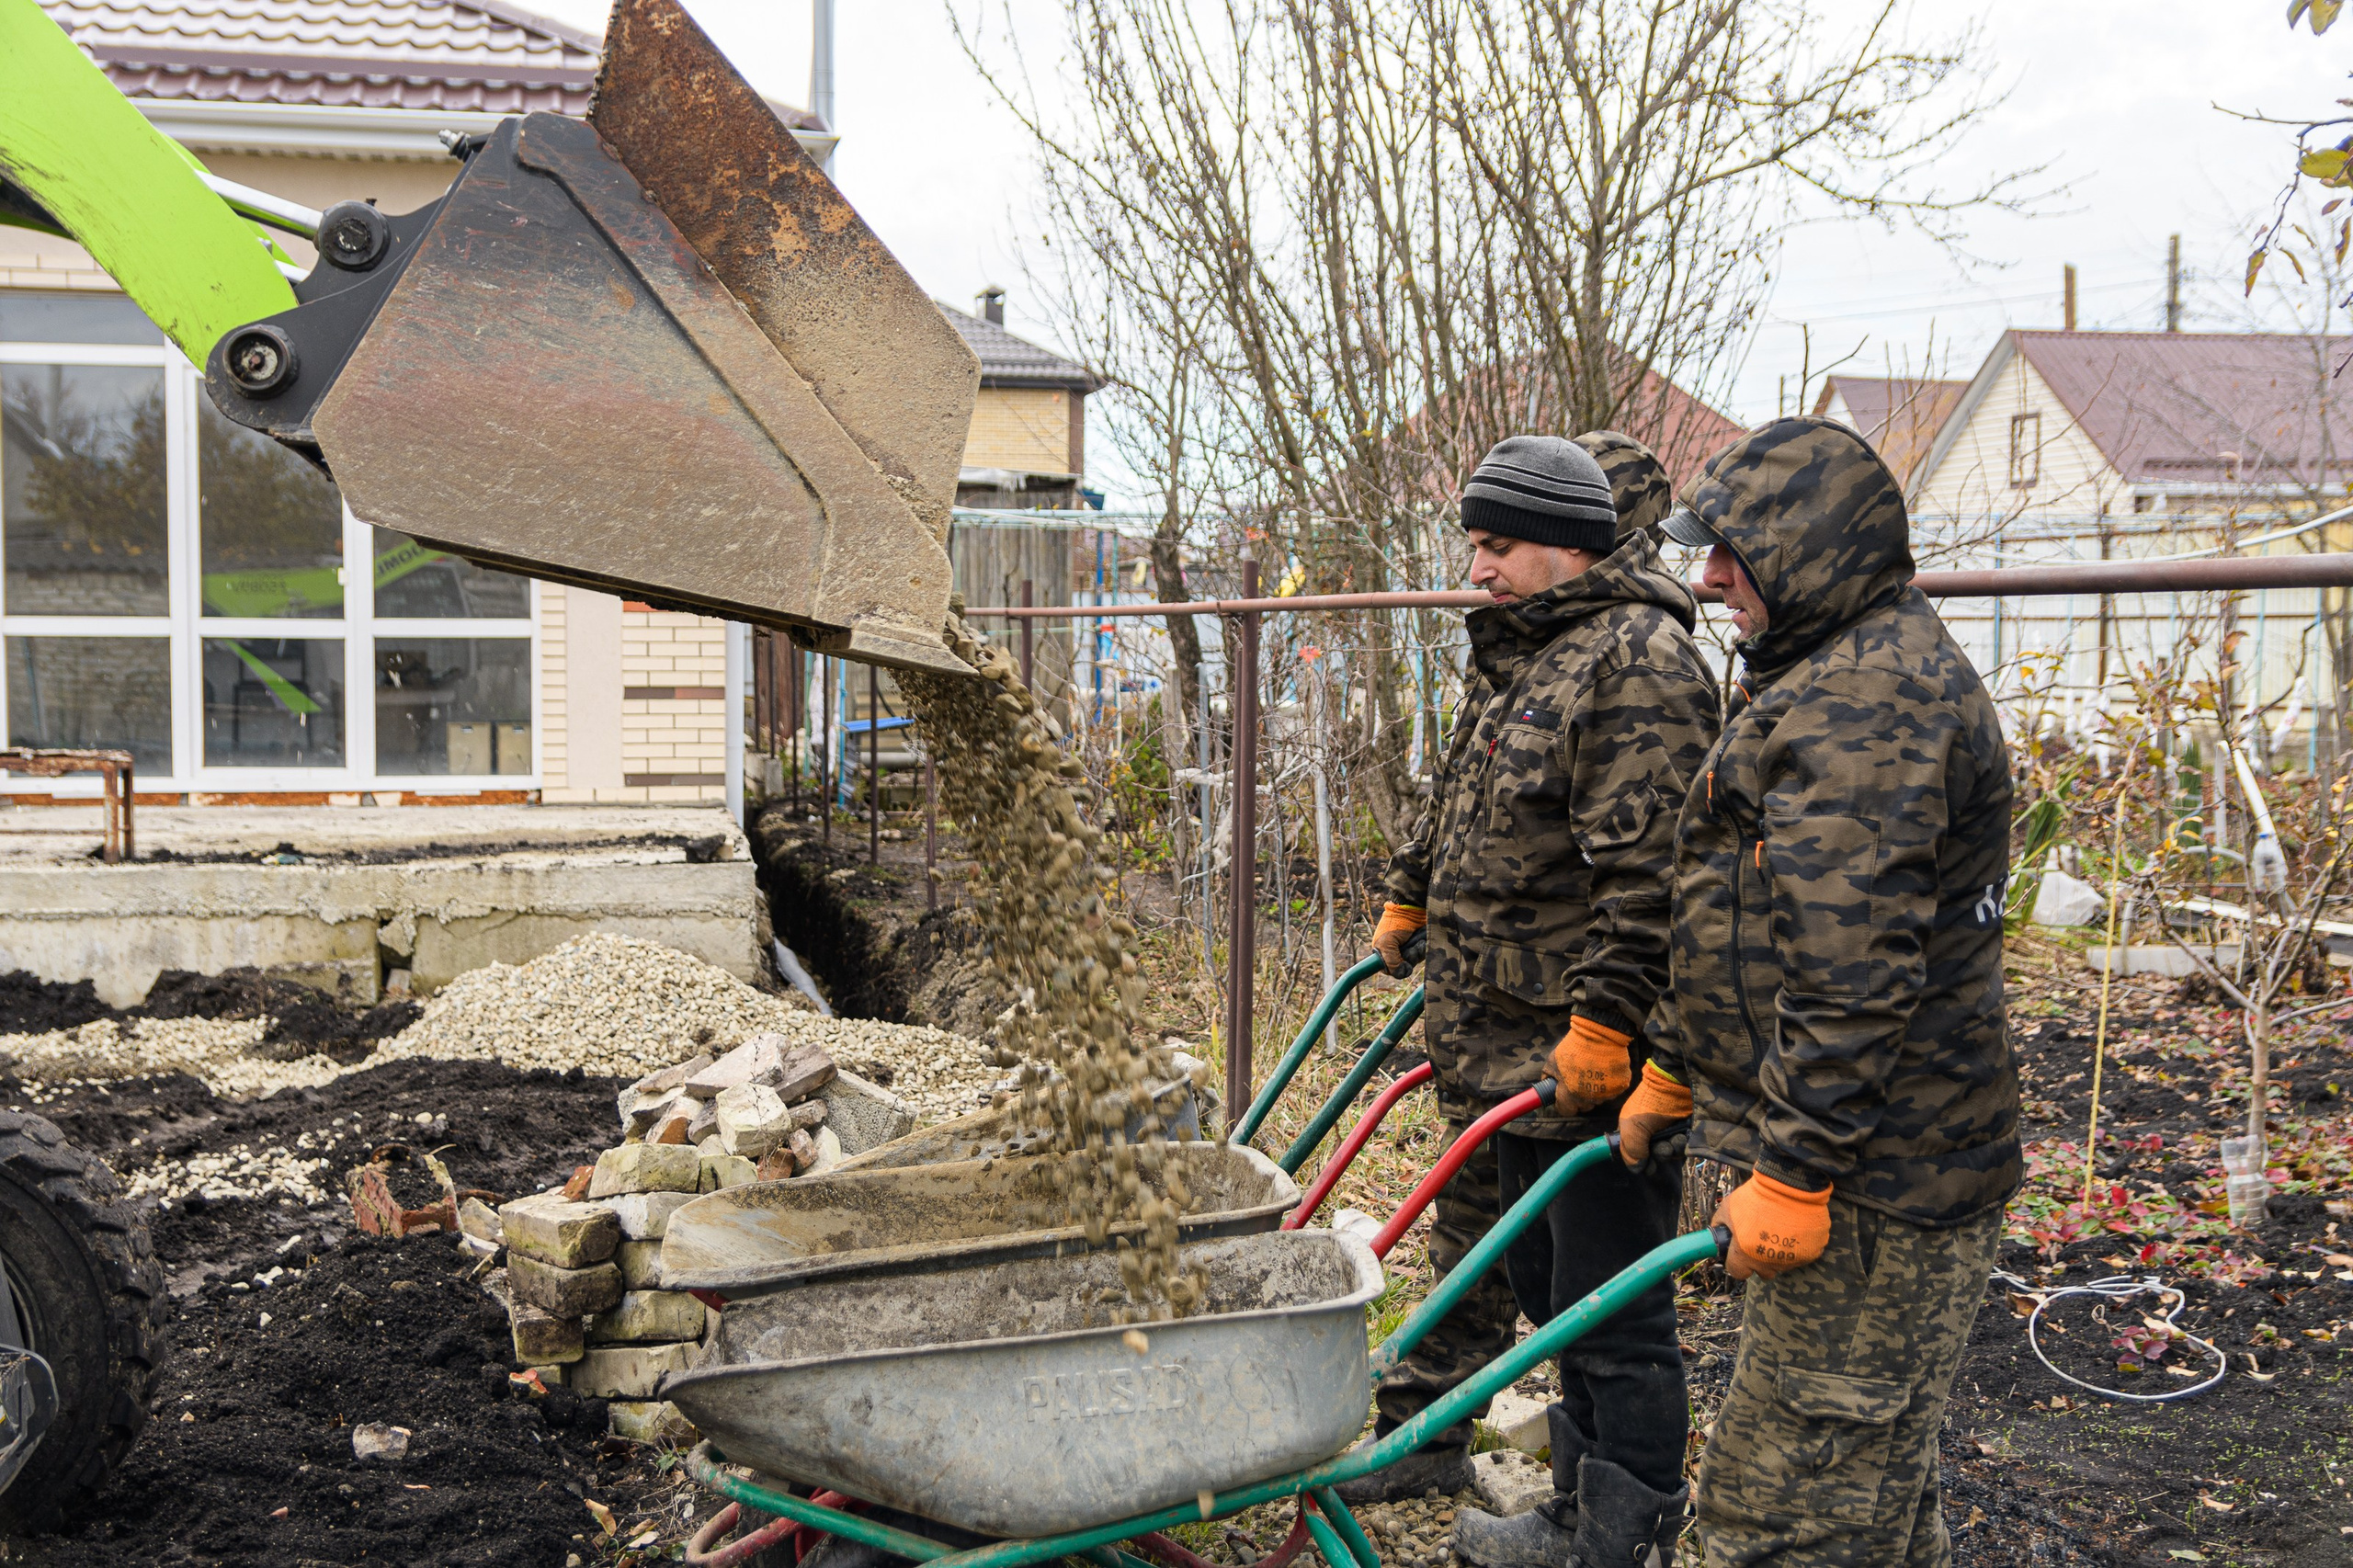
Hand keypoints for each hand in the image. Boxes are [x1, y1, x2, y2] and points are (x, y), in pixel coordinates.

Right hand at [1370, 904, 1427, 975]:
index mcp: (1384, 953)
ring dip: (1417, 951)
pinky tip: (1421, 939)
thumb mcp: (1387, 942)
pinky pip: (1424, 956)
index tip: (1399, 958)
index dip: (1396, 967)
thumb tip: (1402, 973)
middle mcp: (1397, 954)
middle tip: (1407, 944)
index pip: (1390, 970)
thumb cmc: (1396, 922)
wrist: (1413, 908)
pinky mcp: (1421, 948)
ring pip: (1415, 962)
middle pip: (1405, 967)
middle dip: (1409, 957)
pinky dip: (1424, 948)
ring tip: (1415, 939)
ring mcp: (1410, 951)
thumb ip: (1390, 961)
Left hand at [1550, 1017, 1631, 1113]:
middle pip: (1583, 1106)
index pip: (1566, 1111)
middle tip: (1577, 1080)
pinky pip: (1612, 1090)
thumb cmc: (1573, 1049)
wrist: (1600, 1036)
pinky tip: (1604, 1070)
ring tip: (1591, 1072)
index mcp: (1570, 1096)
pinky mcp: (1620, 1087)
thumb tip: (1546, 1083)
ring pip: (1598, 1099)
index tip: (1562, 1095)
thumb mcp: (1552, 1061)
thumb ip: (1547, 1076)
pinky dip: (1608, 1083)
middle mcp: (1590, 1099)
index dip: (1562, 1103)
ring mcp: (1607, 1094)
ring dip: (1594, 1090)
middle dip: (1579, 1097)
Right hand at [1615, 1061, 1691, 1168]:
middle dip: (1659, 1155)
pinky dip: (1682, 1144)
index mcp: (1632, 1131)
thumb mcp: (1633, 1126)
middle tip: (1663, 1148)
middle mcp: (1649, 1133)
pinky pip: (1682, 1146)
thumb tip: (1637, 1168)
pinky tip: (1682, 1136)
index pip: (1634, 1154)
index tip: (1648, 1164)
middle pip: (1653, 1156)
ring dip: (1672, 1149)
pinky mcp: (1682, 1130)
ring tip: (1675, 1139)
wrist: (1675, 1084)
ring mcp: (1666, 1132)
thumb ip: (1631, 1150)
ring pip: (1669, 1152)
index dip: (1640, 1161)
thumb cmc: (1650, 1104)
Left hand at [1711, 1173, 1831, 1280]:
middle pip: (1762, 1272)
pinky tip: (1794, 1230)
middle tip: (1760, 1239)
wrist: (1790, 1185)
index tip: (1739, 1253)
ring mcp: (1791, 1260)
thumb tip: (1717, 1231)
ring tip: (1778, 1230)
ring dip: (1778, 1253)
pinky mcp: (1810, 1254)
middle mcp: (1768, 1262)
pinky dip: (1797, 1247)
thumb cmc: (1757, 1196)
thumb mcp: (1728, 1207)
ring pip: (1781, 1264)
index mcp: (1745, 1255)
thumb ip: (1719, 1224)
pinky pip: (1800, 1256)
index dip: (1737, 1263)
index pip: (1738, 1272)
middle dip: (1759, 1260)